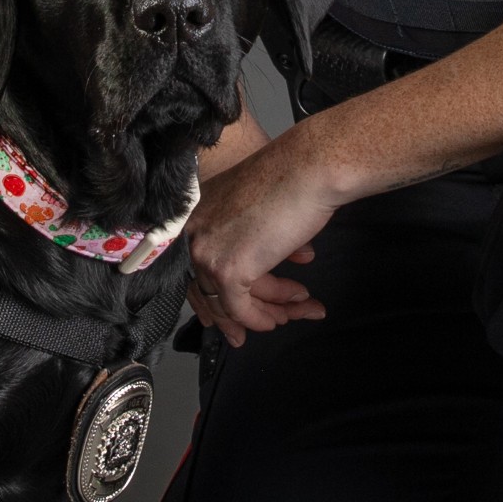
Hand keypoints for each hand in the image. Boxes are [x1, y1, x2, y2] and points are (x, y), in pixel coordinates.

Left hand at [185, 127, 339, 346]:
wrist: (311, 169)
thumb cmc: (293, 178)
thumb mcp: (257, 211)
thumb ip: (250, 240)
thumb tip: (260, 272)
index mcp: (195, 212)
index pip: (194, 265)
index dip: (211, 295)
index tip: (225, 317)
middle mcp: (192, 232)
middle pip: (207, 287)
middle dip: (232, 316)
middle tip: (249, 332)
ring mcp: (206, 251)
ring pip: (228, 300)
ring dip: (268, 308)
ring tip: (298, 307)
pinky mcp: (228, 269)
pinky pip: (241, 308)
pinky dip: (262, 317)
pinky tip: (282, 316)